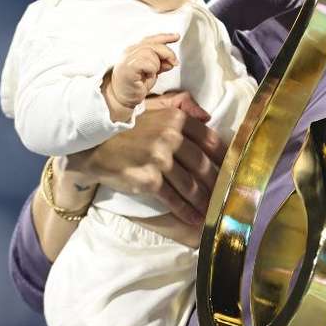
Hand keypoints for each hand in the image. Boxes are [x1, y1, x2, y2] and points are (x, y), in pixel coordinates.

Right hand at [65, 91, 224, 224]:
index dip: (224, 158)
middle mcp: (171, 137)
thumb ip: (180, 106)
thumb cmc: (124, 125)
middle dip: (217, 184)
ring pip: (190, 185)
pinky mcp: (149, 180)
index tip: (233, 170)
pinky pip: (173, 198)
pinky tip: (195, 219)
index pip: (210, 140)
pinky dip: (186, 211)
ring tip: (214, 212)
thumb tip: (207, 116)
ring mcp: (160, 159)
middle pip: (203, 166)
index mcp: (176, 118)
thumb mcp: (152, 106)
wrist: (92, 144)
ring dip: (204, 201)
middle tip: (228, 197)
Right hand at [104, 33, 178, 119]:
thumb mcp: (151, 72)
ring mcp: (127, 58)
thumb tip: (171, 61)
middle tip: (174, 63)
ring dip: (156, 64)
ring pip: (150, 52)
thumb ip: (160, 64)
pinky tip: (148, 75)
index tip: (176, 36)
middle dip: (168, 53)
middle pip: (154, 44)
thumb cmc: (133, 85)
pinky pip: (145, 62)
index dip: (165, 37)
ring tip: (151, 74)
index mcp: (135, 50)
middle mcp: (130, 51)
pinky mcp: (128, 67)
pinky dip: (151, 69)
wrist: (120, 98)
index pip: (151, 39)